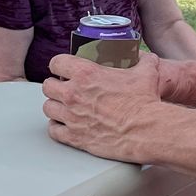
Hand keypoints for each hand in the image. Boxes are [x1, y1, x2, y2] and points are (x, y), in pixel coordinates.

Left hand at [42, 52, 165, 160]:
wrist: (145, 130)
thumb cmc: (143, 103)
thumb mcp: (146, 74)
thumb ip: (144, 62)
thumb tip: (147, 59)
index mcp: (85, 74)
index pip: (56, 63)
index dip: (59, 65)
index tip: (63, 69)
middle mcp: (73, 94)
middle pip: (48, 86)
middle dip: (55, 86)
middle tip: (64, 89)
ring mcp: (71, 116)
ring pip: (48, 108)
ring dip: (55, 106)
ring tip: (64, 107)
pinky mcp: (74, 136)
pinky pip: (53, 130)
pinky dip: (57, 128)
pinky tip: (64, 125)